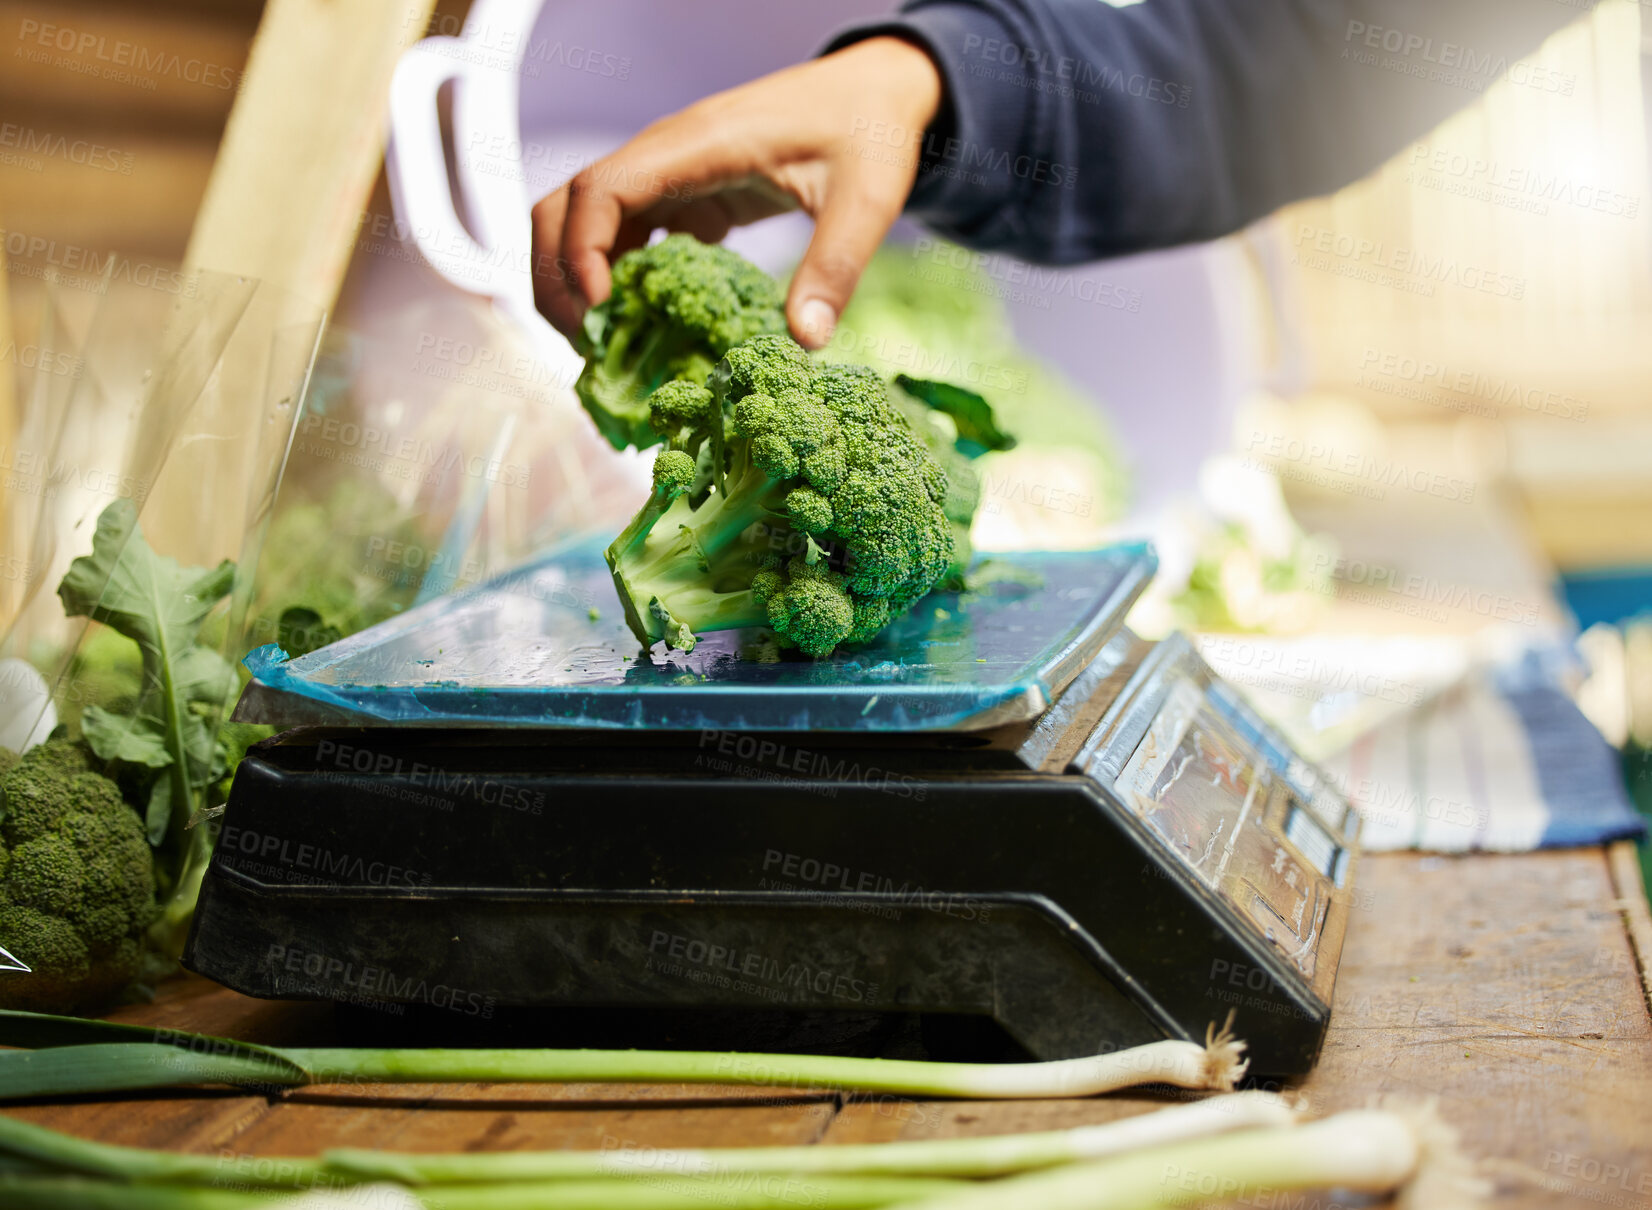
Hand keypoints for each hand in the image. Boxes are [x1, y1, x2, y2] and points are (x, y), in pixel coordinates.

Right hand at [530, 36, 942, 348]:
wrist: (874, 92)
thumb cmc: (869, 132)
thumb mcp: (866, 200)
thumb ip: (836, 266)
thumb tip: (804, 341)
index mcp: (701, 144)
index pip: (604, 187)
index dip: (584, 249)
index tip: (602, 312)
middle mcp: (667, 154)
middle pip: (565, 205)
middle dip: (558, 276)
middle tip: (588, 346)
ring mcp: (668, 174)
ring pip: (582, 222)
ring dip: (575, 281)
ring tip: (602, 348)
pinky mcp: (681, 196)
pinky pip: (622, 237)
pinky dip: (614, 281)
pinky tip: (637, 330)